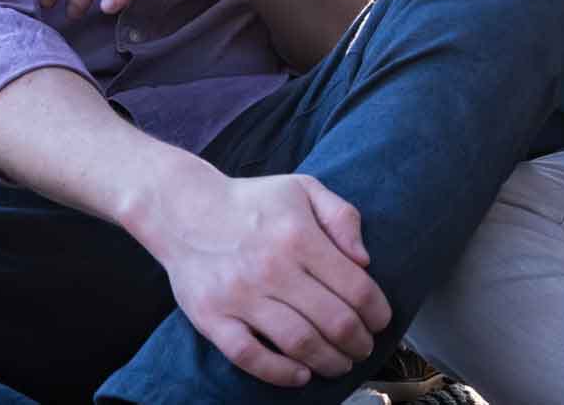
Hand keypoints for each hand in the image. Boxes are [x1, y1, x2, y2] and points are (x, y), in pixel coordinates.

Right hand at [146, 164, 392, 386]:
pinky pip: (250, 356)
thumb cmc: (251, 202)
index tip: (381, 321)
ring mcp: (240, 296)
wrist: (183, 209)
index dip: (377, 312)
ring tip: (340, 363)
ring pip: (299, 343)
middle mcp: (272, 267)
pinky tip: (300, 374)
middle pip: (334, 321)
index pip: (356, 287)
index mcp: (298, 236)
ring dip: (329, 361)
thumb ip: (342, 217)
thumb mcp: (303, 189)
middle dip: (359, 341)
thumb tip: (364, 260)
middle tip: (364, 347)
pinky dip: (280, 373)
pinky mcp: (212, 318)